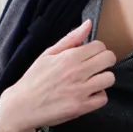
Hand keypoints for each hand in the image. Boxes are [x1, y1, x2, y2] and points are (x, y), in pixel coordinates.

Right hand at [0, 20, 115, 131]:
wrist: (22, 106)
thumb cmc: (34, 79)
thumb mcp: (48, 54)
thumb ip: (71, 39)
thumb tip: (88, 24)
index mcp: (69, 57)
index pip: (100, 46)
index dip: (97, 49)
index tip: (90, 55)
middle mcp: (77, 72)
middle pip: (109, 59)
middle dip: (105, 61)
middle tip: (95, 66)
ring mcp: (80, 91)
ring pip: (109, 78)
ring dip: (102, 79)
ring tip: (91, 81)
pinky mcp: (81, 107)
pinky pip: (103, 98)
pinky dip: (98, 96)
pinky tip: (88, 94)